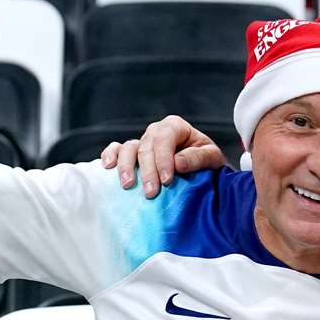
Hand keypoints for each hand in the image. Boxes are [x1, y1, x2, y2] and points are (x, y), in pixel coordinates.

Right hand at [98, 115, 225, 198]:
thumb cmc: (206, 162)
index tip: (167, 180)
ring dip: (126, 167)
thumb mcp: (212, 158)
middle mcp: (156, 131)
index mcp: (175, 127)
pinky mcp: (132, 153)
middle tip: (151, 193)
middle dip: (148, 171)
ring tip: (127, 185)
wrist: (201, 171)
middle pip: (146, 147)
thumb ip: (198, 158)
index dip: (164, 159)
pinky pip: (115, 149)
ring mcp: (142, 141)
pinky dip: (110, 155)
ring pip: (128, 148)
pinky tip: (108, 167)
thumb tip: (178, 163)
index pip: (165, 139)